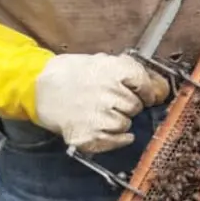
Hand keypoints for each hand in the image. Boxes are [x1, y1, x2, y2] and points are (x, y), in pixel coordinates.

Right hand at [34, 53, 169, 153]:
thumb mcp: (103, 61)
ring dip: (120, 120)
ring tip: (102, 112)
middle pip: (136, 106)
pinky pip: (117, 140)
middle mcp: (109, 93)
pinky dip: (116, 138)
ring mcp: (98, 116)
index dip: (147, 90)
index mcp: (114, 70)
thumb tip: (159, 85)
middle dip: (129, 104)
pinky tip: (105, 128)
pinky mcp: (89, 135)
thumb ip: (130, 70)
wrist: (40, 88)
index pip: (145, 83)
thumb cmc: (74, 73)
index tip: (146, 94)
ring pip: (126, 123)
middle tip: (112, 101)